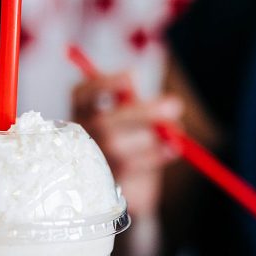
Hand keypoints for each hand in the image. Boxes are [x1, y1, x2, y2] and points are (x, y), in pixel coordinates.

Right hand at [72, 73, 182, 219]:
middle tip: (175, 105)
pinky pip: (135, 165)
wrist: (116, 179)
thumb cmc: (122, 137)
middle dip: (142, 113)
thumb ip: (135, 105)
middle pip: (105, 123)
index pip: (82, 94)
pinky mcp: (108, 179)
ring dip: (153, 137)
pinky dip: (159, 155)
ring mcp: (92, 159)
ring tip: (173, 133)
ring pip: (120, 146)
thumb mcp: (124, 114)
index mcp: (81, 110)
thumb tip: (168, 107)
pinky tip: (172, 149)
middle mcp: (81, 135)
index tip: (131, 76)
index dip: (104, 84)